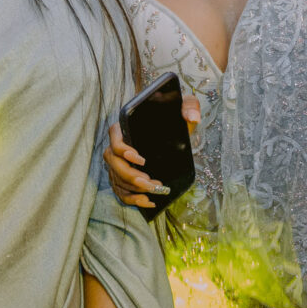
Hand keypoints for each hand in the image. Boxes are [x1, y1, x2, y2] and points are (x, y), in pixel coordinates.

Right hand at [103, 91, 197, 209]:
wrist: (173, 130)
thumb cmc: (174, 116)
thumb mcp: (185, 106)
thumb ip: (190, 106)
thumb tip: (192, 117)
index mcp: (127, 126)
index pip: (114, 138)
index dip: (123, 150)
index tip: (141, 159)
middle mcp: (118, 145)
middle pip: (114, 163)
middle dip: (131, 176)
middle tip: (150, 182)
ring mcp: (119, 163)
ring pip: (117, 179)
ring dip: (133, 189)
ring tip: (155, 190)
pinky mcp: (123, 177)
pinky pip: (121, 191)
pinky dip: (132, 199)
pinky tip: (148, 202)